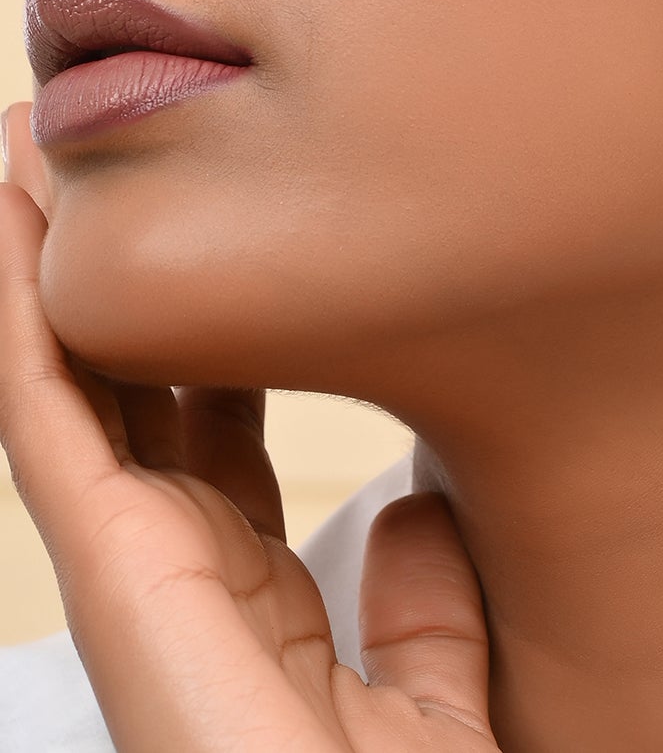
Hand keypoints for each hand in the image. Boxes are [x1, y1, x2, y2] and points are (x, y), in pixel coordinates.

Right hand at [0, 101, 499, 750]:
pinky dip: (26, 329)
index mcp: (243, 592)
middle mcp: (173, 577)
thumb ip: (421, 611)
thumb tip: (417, 511)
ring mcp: (136, 577)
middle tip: (96, 155)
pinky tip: (12, 231)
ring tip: (30, 156)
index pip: (209, 428)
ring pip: (71, 390)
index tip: (212, 227)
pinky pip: (59, 429)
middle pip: (127, 391)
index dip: (200, 329)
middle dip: (106, 275)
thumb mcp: (430, 701)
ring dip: (43, 272)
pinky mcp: (122, 580)